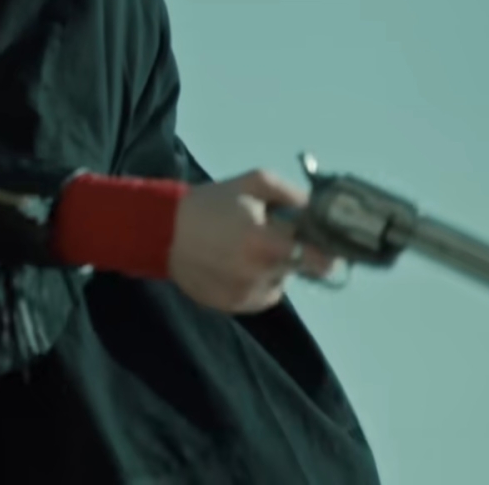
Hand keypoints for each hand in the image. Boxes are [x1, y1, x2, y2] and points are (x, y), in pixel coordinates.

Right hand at [169, 170, 332, 313]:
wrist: (161, 231)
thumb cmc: (210, 204)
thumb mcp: (253, 182)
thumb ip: (293, 194)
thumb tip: (321, 210)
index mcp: (267, 242)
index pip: (321, 258)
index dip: (328, 251)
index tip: (323, 243)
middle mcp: (260, 274)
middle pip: (301, 270)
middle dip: (293, 254)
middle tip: (272, 239)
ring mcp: (246, 294)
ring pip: (279, 283)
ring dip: (273, 269)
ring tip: (244, 250)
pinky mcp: (233, 306)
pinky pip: (260, 296)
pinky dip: (255, 282)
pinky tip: (233, 265)